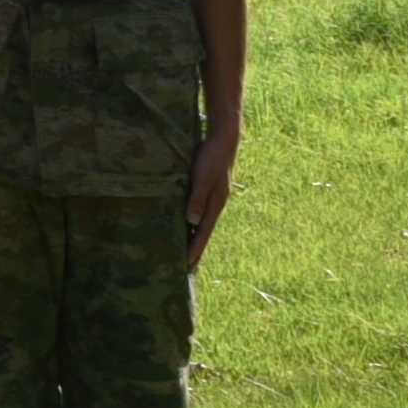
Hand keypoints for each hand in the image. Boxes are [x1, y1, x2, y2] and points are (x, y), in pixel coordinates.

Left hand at [183, 130, 238, 268]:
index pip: (203, 233)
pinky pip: (199, 211)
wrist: (223, 139)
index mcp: (216, 204)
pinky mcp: (207, 189)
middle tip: (187, 268)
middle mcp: (215, 204)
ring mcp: (213, 197)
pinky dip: (192, 222)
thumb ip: (197, 199)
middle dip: (196, 248)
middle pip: (203, 231)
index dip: (195, 249)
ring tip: (185, 251)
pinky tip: (185, 225)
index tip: (188, 266)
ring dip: (193, 237)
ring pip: (201, 222)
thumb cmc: (211, 157)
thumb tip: (192, 223)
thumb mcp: (203, 178)